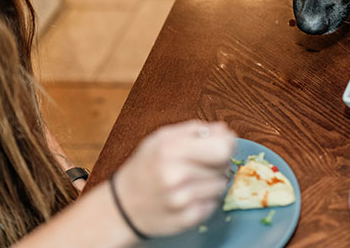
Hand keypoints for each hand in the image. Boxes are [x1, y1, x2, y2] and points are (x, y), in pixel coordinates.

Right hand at [112, 120, 235, 236]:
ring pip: (221, 185)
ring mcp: (181, 200)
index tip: (221, 143)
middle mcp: (176, 175)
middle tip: (201, 162)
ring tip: (191, 180)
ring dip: (212, 181)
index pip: (223, 146)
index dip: (226, 143)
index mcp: (170, 149)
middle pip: (224, 165)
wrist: (122, 205)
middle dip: (218, 161)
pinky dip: (205, 199)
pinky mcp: (186, 219)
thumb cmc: (145, 167)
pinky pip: (213, 204)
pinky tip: (188, 195)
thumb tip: (224, 130)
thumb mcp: (162, 138)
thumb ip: (195, 129)